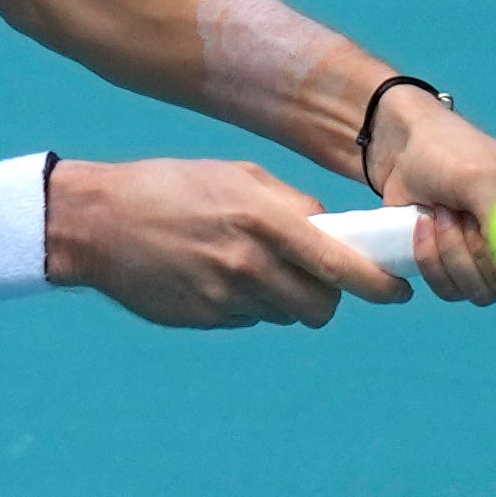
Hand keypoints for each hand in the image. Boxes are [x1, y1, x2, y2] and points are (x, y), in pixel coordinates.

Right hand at [46, 157, 411, 327]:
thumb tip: (335, 236)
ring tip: (250, 268)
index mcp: (264, 219)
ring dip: (286, 300)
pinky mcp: (204, 318)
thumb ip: (292, 207)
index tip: (399, 291)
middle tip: (316, 281)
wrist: (96, 222)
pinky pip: (249, 320)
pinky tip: (215, 277)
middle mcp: (249, 263)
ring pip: (287, 315)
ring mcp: (225, 296)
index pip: (341, 265)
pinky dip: (246, 304)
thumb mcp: (239, 177)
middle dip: (329, 297)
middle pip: (322, 305)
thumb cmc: (171, 187)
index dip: (379, 283)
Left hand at [359, 88, 495, 305]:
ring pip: (479, 293)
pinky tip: (424, 224)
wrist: (401, 150)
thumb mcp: (480, 178)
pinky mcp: (456, 270)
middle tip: (458, 213)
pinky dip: (431, 260)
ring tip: (441, 212)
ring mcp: (490, 262)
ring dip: (451, 253)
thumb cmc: (450, 152)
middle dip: (477, 252)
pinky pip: (450, 290)